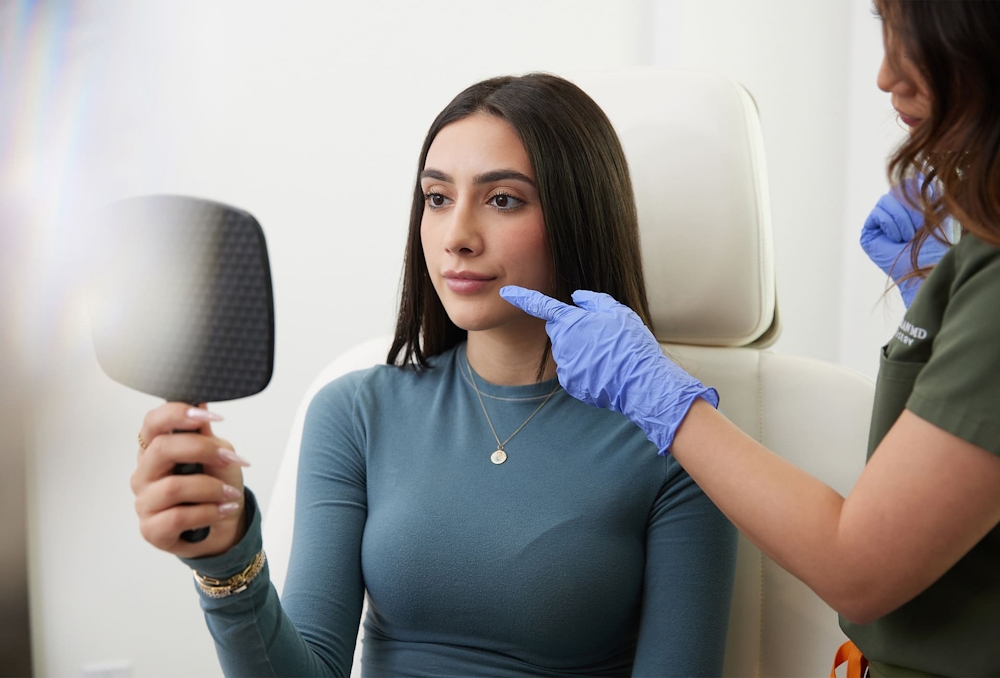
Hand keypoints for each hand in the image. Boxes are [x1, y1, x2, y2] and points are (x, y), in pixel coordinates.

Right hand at [131, 403, 249, 557]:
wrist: (224, 524)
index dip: (177, 414)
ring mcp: (144, 501)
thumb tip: (199, 401)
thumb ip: (205, 433)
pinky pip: (178, 517)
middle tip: (229, 459)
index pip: (152, 422)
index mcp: (156, 448)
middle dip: (203, 450)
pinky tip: (222, 510)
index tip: (209, 417)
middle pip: (162, 449)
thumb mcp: (218, 454)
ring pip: (173, 487)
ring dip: (211, 489)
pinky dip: (208, 512)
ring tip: (230, 494)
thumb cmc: (216, 485)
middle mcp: (145, 472)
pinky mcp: (151, 529)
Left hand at [500, 286, 717, 453]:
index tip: (505, 293)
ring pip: (568, 352)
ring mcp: (565, 365)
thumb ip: (592, 301)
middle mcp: (562, 343)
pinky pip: (574, 371)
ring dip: (582, 351)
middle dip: (574, 330)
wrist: (642, 382)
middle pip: (560, 331)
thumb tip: (575, 297)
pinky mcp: (571, 384)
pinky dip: (586, 370)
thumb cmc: (631, 344)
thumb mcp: (618, 312)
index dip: (522, 298)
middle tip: (602, 336)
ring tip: (608, 356)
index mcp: (571, 322)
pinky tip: (605, 372)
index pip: (540, 306)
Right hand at [860, 181, 950, 306]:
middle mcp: (896, 211)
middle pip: (899, 189)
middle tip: (918, 229)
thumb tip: (917, 172)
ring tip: (907, 237)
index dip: (921, 194)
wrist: (927, 265)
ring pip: (887, 199)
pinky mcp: (869, 232)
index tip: (930, 214)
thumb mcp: (936, 208)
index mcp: (914, 204)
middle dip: (912, 209)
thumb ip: (926, 188)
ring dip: (902, 219)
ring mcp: (881, 221)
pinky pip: (877, 213)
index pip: (912, 181)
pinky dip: (890, 225)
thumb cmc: (936, 243)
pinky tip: (896, 240)